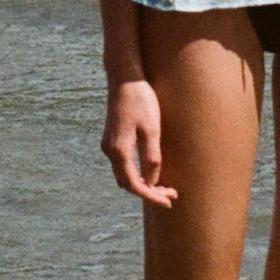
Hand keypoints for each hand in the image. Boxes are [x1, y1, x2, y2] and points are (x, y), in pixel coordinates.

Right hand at [102, 79, 173, 206]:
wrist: (124, 78)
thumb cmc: (140, 101)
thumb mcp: (152, 129)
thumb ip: (151, 157)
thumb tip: (152, 181)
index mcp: (119, 151)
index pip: (135, 184)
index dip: (151, 196)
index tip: (168, 201)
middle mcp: (110, 151)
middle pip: (127, 183)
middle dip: (148, 192)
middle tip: (171, 194)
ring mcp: (109, 145)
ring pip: (124, 175)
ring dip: (142, 183)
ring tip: (164, 185)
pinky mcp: (112, 139)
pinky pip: (123, 164)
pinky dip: (136, 172)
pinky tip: (151, 170)